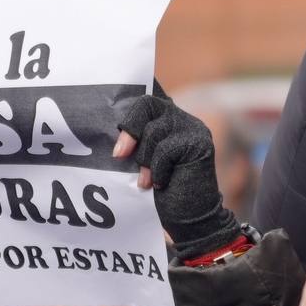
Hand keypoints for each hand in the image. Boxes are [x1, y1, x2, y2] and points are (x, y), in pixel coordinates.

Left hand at [110, 92, 228, 243]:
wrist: (187, 219)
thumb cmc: (160, 192)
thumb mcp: (138, 162)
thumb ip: (131, 142)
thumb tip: (105, 133)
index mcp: (162, 118)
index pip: (146, 92)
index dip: (133, 85)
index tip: (117, 93)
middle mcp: (178, 117)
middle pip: (147, 103)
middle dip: (129, 129)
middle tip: (119, 155)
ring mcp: (192, 128)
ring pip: (155, 129)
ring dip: (144, 159)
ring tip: (145, 181)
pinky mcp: (200, 143)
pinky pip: (167, 149)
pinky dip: (158, 169)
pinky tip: (160, 183)